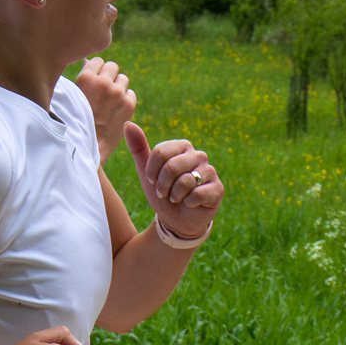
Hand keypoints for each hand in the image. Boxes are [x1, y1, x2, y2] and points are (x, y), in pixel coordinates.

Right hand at [73, 57, 136, 162]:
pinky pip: (131, 93)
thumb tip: (89, 61)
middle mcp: (103, 82)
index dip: (96, 71)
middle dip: (108, 77)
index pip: (97, 61)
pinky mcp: (128, 104)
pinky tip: (116, 111)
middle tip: (102, 93)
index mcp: (85, 78)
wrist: (86, 149)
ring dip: (118, 88)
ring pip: (123, 79)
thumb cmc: (73, 124)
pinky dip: (126, 100)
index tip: (93, 83)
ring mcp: (117, 93)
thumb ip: (81, 78)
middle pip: (112, 67)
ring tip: (109, 103)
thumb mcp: (70, 97)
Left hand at [124, 125, 222, 243]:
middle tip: (164, 193)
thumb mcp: (146, 172)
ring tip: (177, 198)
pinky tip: (190, 204)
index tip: (153, 181)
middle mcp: (198, 155)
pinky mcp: (217, 188)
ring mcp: (209, 171)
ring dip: (174, 196)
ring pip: (184, 182)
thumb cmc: (162, 193)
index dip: (152, 171)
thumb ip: (138, 148)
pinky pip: (197, 194)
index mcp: (181, 147)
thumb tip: (128, 124)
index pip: (160, 152)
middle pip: (171, 167)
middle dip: (162, 186)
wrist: (176, 220)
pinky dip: (188, 203)